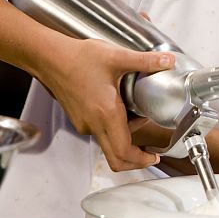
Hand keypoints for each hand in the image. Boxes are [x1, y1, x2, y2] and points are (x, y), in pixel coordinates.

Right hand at [38, 36, 173, 171]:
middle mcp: (93, 124)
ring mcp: (84, 123)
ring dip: (125, 138)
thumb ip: (145, 61)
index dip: (142, 160)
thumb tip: (168, 60)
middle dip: (136, 159)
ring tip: (139, 116)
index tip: (155, 156)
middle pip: (115, 157)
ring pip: (108, 143)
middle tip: (152, 152)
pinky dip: (113, 127)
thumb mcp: (117, 57)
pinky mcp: (78, 119)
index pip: (124, 152)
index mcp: (106, 114)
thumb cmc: (78, 58)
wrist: (50, 58)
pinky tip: (121, 107)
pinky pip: (99, 131)